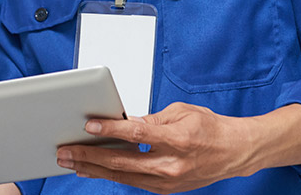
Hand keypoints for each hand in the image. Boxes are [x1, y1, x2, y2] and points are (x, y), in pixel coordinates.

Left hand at [54, 103, 253, 193]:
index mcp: (178, 140)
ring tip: (71, 161)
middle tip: (65, 150)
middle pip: (122, 161)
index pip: (137, 134)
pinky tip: (93, 169)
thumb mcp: (181, 112)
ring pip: (122, 176)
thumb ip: (151, 119)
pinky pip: (132, 181)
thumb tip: (123, 122)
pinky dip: (111, 174)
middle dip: (89, 155)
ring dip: (93, 168)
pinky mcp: (165, 190)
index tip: (89, 125)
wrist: (235, 153)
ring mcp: (167, 181)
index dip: (111, 129)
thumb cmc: (210, 128)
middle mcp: (171, 165)